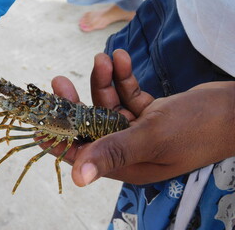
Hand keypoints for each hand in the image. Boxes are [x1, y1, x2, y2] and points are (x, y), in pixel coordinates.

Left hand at [50, 49, 234, 187]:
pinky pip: (128, 95)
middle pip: (92, 126)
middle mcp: (129, 149)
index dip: (60, 138)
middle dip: (77, 102)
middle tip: (59, 81)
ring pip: (109, 105)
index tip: (39, 120)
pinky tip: (121, 59)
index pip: (83, 154)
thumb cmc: (197, 128)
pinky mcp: (148, 113)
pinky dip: (124, 79)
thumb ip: (114, 152)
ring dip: (103, 82)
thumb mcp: (152, 138)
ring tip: (103, 59)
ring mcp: (138, 130)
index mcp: (127, 164)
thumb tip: (77, 178)